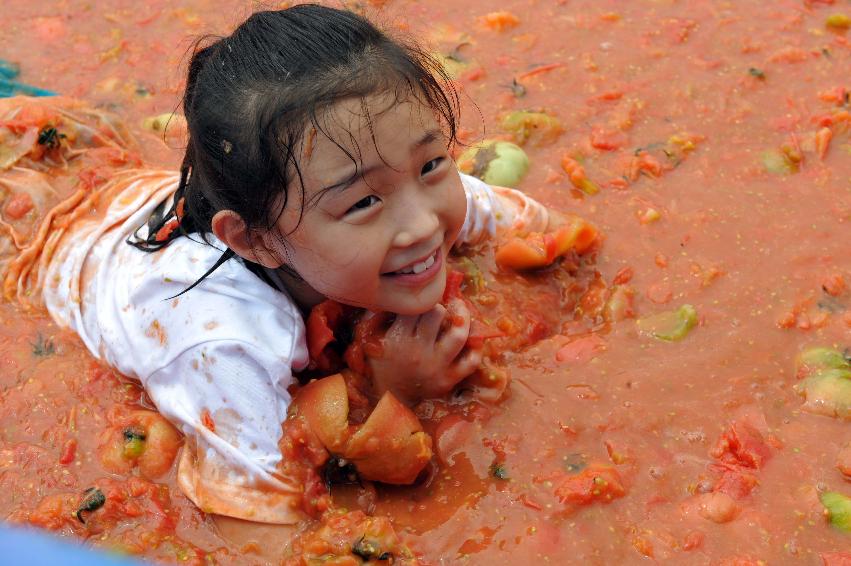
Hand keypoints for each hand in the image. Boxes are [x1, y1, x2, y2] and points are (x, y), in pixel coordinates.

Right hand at [367, 298, 481, 404]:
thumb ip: (380, 314)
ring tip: (462, 312)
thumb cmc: (382, 363)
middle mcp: (417, 352)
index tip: (425, 302)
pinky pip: (470, 361)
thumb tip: (393, 289)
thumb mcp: (372, 337)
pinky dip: (476, 348)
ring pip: (458, 335)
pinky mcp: (448, 380)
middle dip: (440, 307)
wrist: (390, 398)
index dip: (423, 300)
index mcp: (397, 339)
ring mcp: (435, 367)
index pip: (416, 308)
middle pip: (436, 315)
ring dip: (463, 319)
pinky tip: (473, 338)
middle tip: (442, 307)